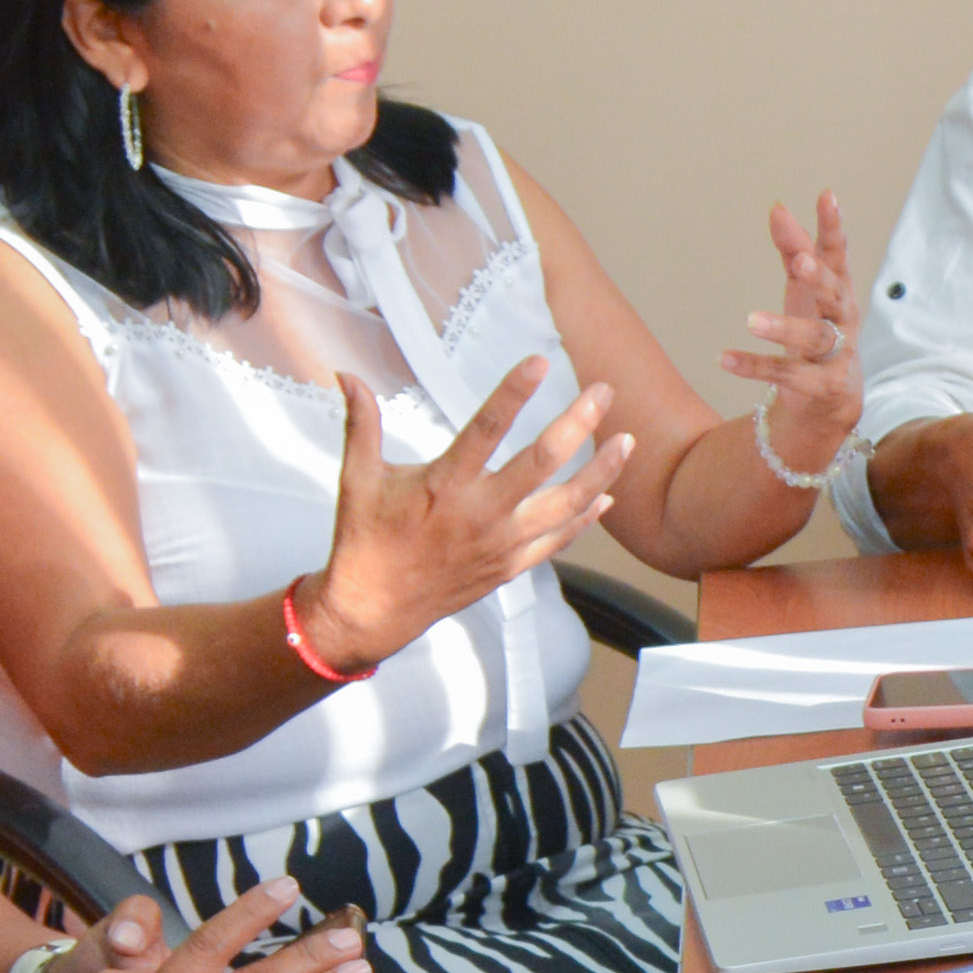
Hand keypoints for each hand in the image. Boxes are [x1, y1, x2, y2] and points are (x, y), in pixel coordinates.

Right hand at [300, 359, 629, 671]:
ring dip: (601, 472)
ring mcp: (502, 543)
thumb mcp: (357, 478)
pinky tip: (606, 497)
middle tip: (604, 391)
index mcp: (443, 485)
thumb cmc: (365, 541)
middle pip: (544, 462)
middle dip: (579, 423)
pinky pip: (559, 540)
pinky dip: (586, 518)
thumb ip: (361, 423)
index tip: (541, 361)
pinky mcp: (510, 567)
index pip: (486, 428)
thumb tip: (345, 375)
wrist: (373, 611)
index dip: (514, 392)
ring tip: (627, 441)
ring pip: (567, 505)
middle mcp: (480, 513)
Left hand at [721, 195, 861, 480]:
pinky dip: (756, 367)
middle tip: (801, 262)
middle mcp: (843, 320)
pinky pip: (788, 375)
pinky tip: (725, 358)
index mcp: (839, 291)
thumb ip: (793, 250)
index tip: (827, 196)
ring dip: (784, 328)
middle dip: (820, 279)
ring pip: (814, 339)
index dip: (834, 227)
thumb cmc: (818, 331)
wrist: (830, 401)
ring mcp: (836, 356)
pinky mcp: (821, 387)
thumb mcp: (804, 290)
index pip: (838, 255)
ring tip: (750, 320)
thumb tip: (778, 207)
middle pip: (836, 295)